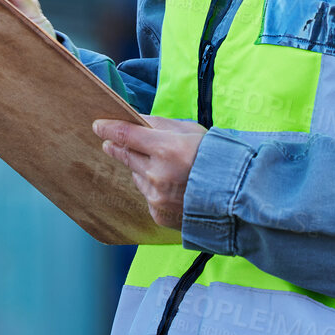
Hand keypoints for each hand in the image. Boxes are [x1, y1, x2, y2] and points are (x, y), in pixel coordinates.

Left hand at [93, 115, 208, 228]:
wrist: (236, 197)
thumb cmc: (217, 158)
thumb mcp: (192, 132)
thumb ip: (161, 125)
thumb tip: (138, 120)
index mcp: (166, 148)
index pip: (127, 135)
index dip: (109, 128)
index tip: (98, 125)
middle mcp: (156, 174)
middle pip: (126, 156)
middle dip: (117, 147)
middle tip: (110, 142)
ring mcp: (156, 197)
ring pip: (137, 176)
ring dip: (141, 169)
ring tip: (159, 165)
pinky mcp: (158, 214)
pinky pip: (147, 196)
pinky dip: (154, 188)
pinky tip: (171, 186)